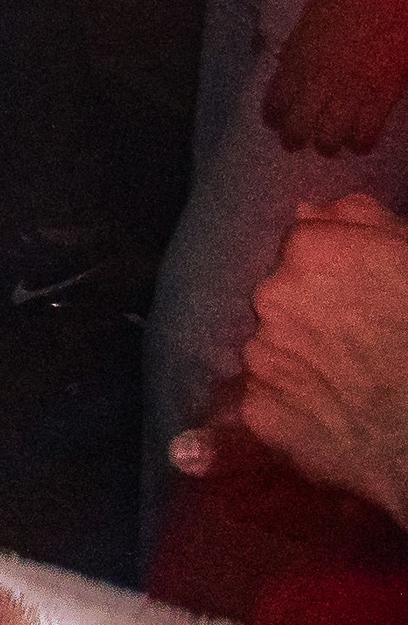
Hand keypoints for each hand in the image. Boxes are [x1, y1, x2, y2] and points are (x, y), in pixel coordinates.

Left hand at [241, 195, 407, 522]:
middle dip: (314, 313)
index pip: (303, 246)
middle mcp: (273, 296)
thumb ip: (364, 223)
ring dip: (302, 358)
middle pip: (281, 296)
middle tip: (364, 343)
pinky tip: (336, 415)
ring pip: (273, 347)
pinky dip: (294, 406)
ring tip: (355, 382)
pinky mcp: (258, 411)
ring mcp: (262, 355)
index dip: (337, 271)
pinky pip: (267, 399)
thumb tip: (308, 208)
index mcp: (315, 252)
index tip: (366, 296)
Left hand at [263, 0, 407, 157]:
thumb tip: (282, 65)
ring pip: (331, 137)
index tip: (274, 122)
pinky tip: (359, 145)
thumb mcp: (309, 20)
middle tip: (296, 142)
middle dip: (294, 138)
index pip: (277, 100)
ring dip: (327, 145)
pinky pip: (367, 131)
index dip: (274, 116)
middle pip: (299, 126)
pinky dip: (361, 142)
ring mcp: (352, 91)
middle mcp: (320, 81)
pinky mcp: (383, 95)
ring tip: (328, 146)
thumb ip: (295, 48)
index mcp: (298, 60)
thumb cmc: (349, 0)